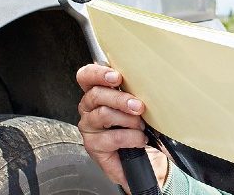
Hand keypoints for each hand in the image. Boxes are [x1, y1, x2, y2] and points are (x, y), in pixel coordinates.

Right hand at [77, 64, 163, 187]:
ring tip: (141, 126)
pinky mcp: (93, 146)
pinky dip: (130, 137)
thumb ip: (134, 92)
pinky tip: (139, 140)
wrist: (144, 159)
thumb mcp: (137, 105)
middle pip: (96, 94)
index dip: (98, 73)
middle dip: (120, 99)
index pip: (86, 76)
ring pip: (103, 114)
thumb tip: (147, 80)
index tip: (117, 77)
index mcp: (97, 94)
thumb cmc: (139, 127)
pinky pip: (111, 138)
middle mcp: (89, 109)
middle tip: (138, 106)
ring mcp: (89, 128)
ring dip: (128, 120)